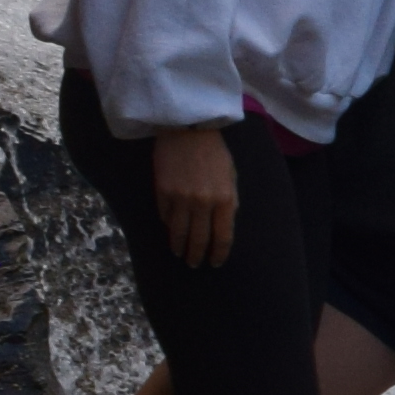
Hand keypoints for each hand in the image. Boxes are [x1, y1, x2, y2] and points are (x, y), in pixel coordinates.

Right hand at [150, 121, 239, 270]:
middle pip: (199, 240)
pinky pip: (165, 216)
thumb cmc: (214, 152)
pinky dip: (168, 226)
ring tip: (179, 254)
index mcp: (225, 199)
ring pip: (178, 233)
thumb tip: (225, 223)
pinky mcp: (163, 192)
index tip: (215, 262)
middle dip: (197, 255)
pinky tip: (170, 231)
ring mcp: (181, 199)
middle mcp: (203, 203)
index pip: (222, 237)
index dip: (218, 254)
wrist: (187, 129)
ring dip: (179, 247)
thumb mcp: (231, 176)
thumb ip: (230, 201)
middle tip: (194, 264)